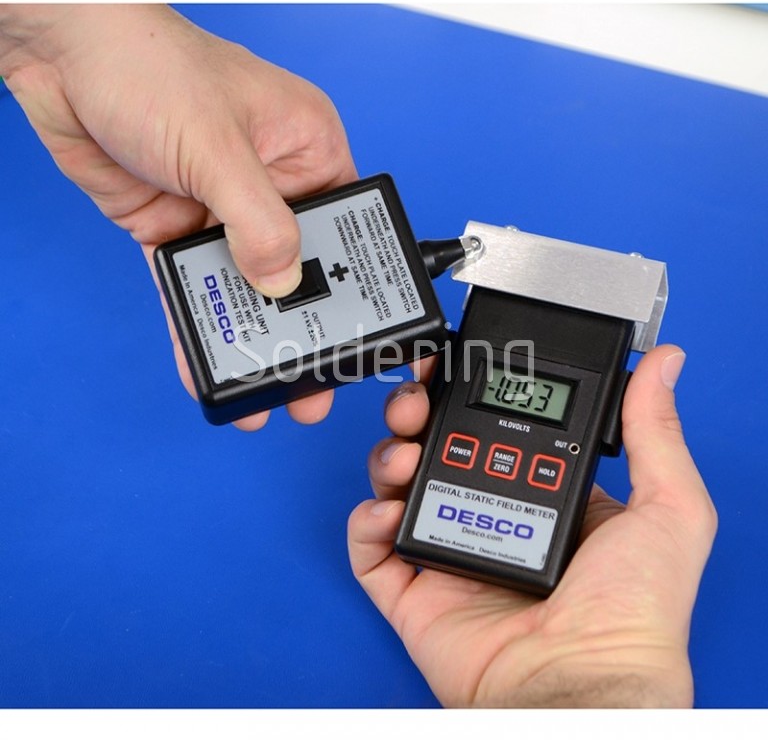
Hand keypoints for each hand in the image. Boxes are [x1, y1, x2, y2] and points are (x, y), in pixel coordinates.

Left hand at [0, 4, 357, 428]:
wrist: (60, 57)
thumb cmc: (149, 62)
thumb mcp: (218, 145)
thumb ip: (258, 221)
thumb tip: (283, 282)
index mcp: (306, 149)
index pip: (347, 226)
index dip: (354, 281)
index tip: (357, 331)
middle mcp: (272, 184)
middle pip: (297, 267)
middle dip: (303, 326)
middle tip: (314, 381)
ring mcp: (223, 210)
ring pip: (245, 285)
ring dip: (249, 336)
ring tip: (263, 388)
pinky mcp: (179, 230)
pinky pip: (194, 286)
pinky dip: (197, 326)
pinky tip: (206, 366)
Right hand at [348, 345, 716, 706]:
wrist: (581, 686)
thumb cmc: (633, 616)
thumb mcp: (667, 509)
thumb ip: (655, 434)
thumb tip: (663, 366)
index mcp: (539, 497)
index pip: (491, 430)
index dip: (467, 395)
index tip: (451, 366)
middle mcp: (490, 518)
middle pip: (434, 449)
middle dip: (414, 415)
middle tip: (414, 404)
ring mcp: (449, 554)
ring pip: (398, 488)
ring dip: (387, 458)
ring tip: (401, 458)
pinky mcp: (414, 594)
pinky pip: (371, 549)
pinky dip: (364, 523)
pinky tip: (384, 511)